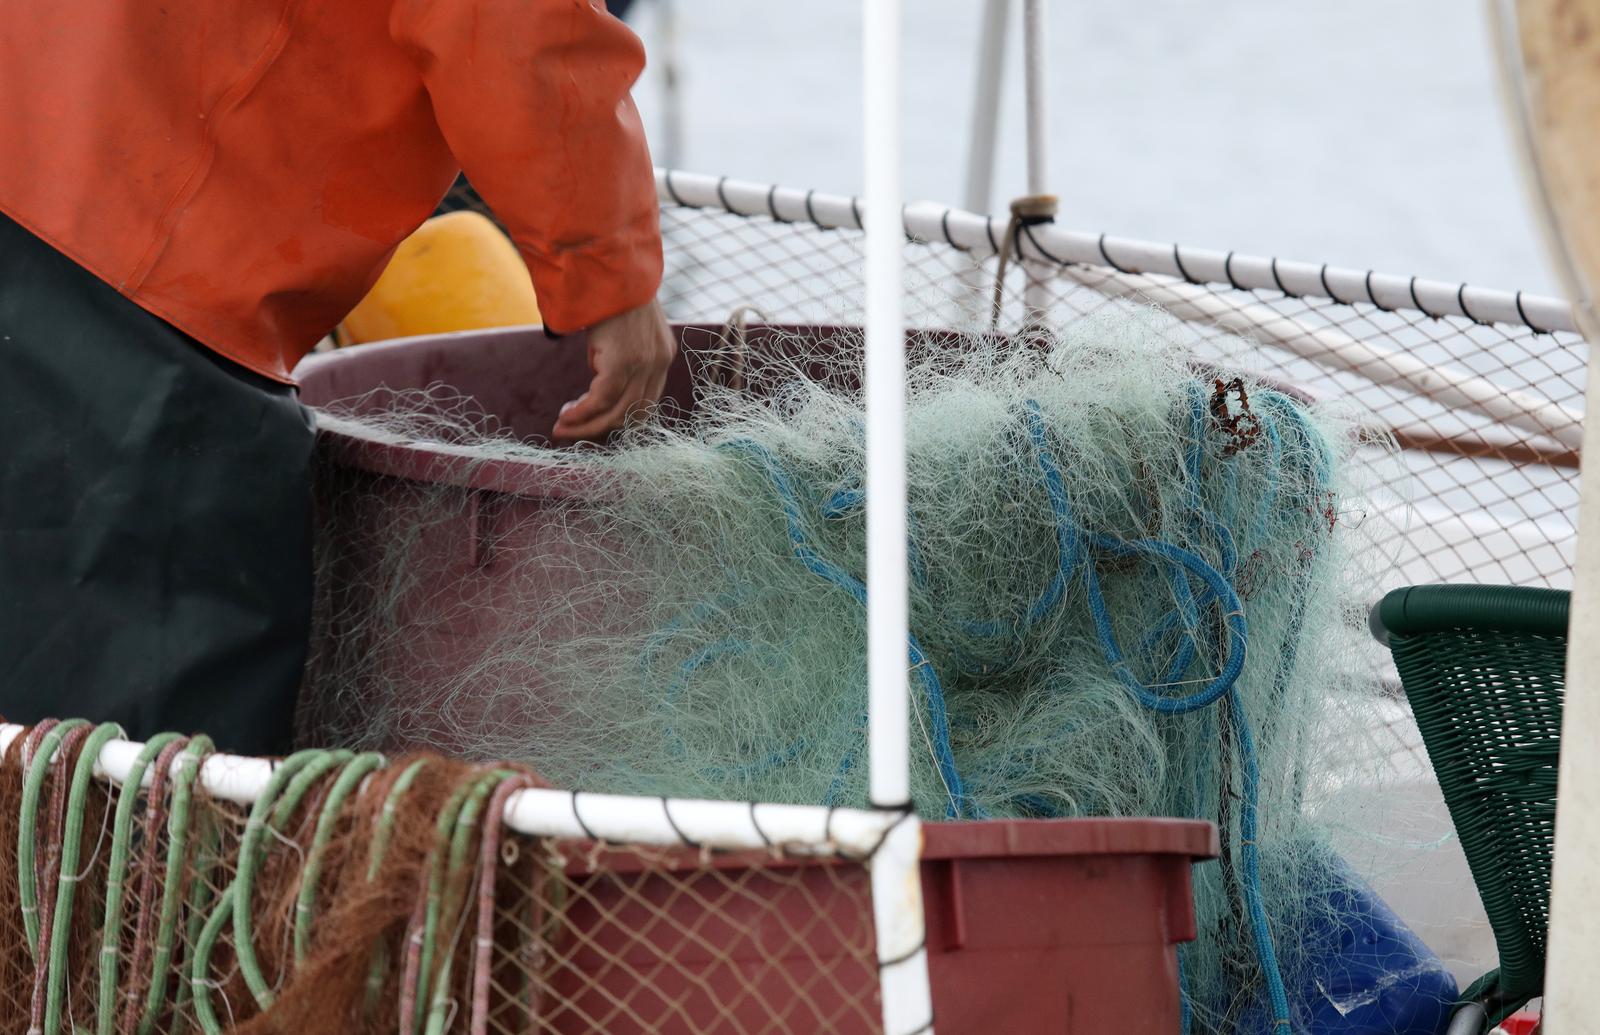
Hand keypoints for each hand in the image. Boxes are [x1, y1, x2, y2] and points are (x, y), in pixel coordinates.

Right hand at [552, 298, 674, 440]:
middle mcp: (659, 363)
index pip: (646, 402)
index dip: (619, 419)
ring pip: (618, 413)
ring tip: (563, 428)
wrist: (609, 265)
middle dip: (601, 429)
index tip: (593, 423)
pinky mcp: (624, 361)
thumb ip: (618, 353)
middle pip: (634, 415)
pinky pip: (602, 400)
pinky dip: (583, 413)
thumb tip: (597, 373)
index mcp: (663, 356)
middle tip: (572, 431)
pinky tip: (567, 416)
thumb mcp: (622, 328)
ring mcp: (644, 364)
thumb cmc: (610, 291)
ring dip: (587, 426)